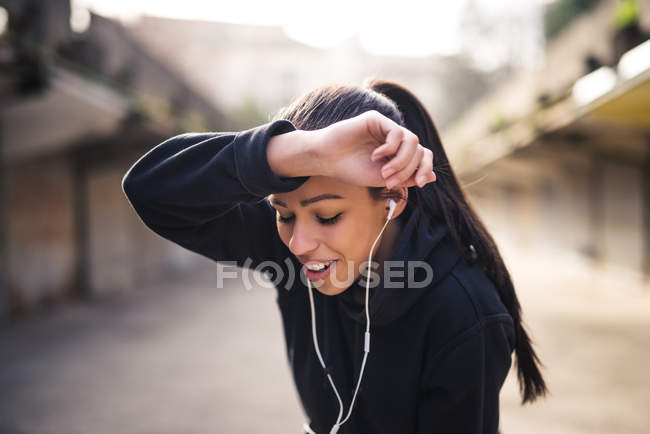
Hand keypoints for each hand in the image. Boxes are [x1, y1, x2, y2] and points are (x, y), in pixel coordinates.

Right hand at [310, 110, 435, 188]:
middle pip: (419, 150)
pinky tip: (376, 156)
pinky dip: (390, 148)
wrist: (327, 160)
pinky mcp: (376, 119)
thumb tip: (433, 176)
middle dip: (408, 169)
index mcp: (398, 151)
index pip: (423, 155)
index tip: (421, 183)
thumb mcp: (384, 178)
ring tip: (385, 172)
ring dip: (402, 161)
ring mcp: (386, 128)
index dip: (426, 168)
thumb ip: (408, 176)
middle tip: (390, 181)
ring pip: (412, 141)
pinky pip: (396, 132)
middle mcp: (395, 138)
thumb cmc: (352, 170)